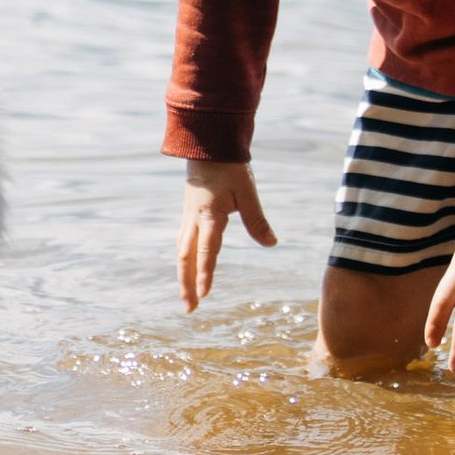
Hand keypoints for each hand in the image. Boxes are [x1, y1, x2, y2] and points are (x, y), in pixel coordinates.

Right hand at [179, 161, 276, 309]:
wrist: (206, 144)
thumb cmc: (229, 167)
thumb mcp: (247, 192)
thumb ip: (257, 221)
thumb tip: (271, 244)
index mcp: (209, 215)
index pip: (207, 250)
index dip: (205, 274)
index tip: (204, 295)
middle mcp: (194, 219)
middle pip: (187, 258)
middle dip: (187, 285)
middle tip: (190, 309)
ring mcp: (188, 217)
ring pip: (182, 252)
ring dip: (183, 275)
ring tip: (187, 297)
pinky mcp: (188, 214)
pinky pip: (183, 243)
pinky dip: (184, 261)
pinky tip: (187, 270)